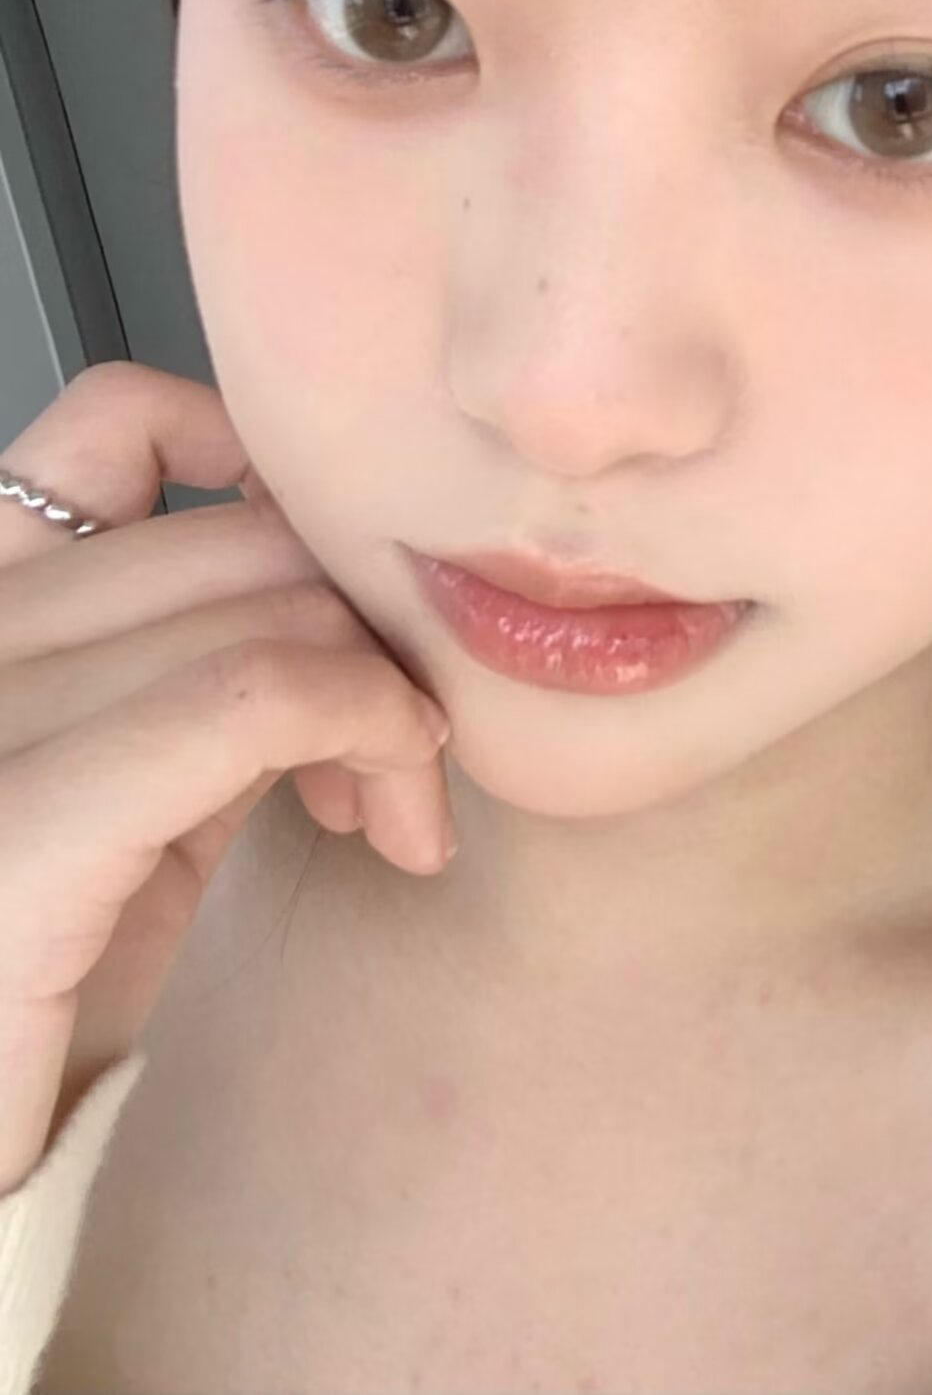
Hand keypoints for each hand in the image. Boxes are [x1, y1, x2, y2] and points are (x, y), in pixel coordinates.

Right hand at [0, 361, 455, 1192]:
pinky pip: (245, 702)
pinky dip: (357, 725)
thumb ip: (195, 684)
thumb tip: (337, 618)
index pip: (112, 426)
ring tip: (398, 805)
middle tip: (404, 752)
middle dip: (360, 626)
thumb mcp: (126, 799)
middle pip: (236, 536)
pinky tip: (389, 804)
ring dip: (384, 700)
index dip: (258, 475)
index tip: (342, 586)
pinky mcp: (20, 830)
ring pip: (267, 612)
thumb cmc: (35, 994)